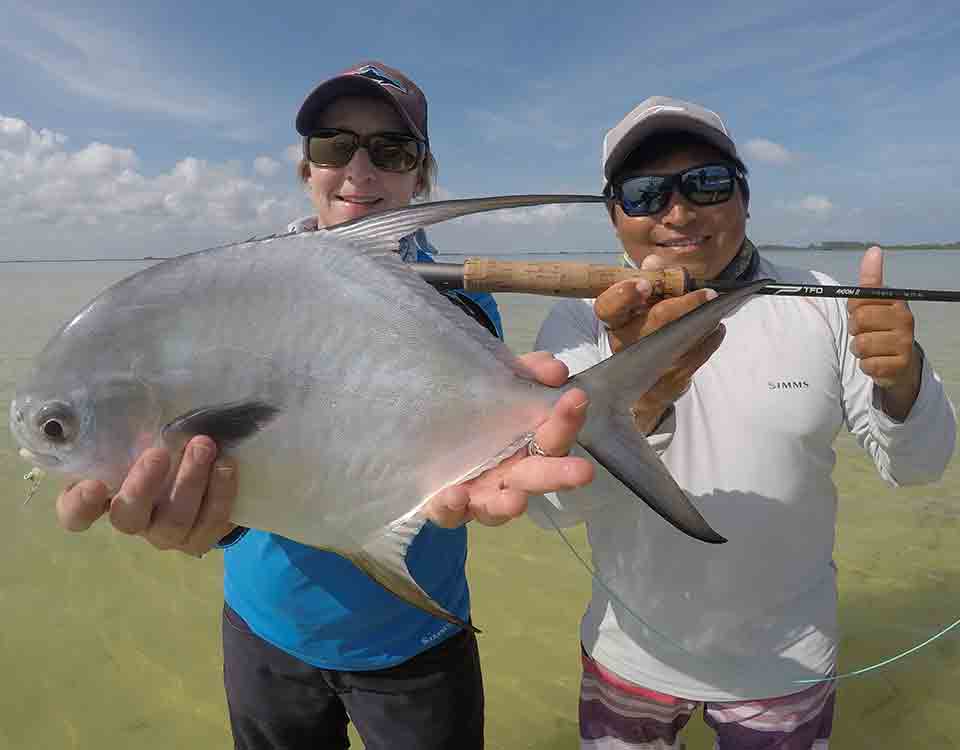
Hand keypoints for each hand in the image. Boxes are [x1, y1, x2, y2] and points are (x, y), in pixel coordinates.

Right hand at [55, 436, 237, 557]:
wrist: (208, 478)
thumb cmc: (165, 450)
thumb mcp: (145, 438)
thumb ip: (135, 429)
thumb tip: (140, 396)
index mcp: (107, 497)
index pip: (76, 513)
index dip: (81, 505)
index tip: (95, 485)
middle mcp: (134, 520)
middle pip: (128, 517)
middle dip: (143, 486)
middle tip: (158, 453)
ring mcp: (167, 534)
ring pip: (175, 520)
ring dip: (190, 481)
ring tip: (204, 446)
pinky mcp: (200, 539)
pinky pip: (210, 522)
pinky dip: (220, 492)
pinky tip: (226, 465)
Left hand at [424, 351, 593, 527]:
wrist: (425, 429)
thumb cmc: (474, 411)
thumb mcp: (498, 382)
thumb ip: (526, 372)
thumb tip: (554, 367)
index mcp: (529, 446)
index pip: (555, 436)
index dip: (567, 421)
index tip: (577, 398)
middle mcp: (510, 475)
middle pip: (538, 477)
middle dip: (560, 475)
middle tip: (583, 472)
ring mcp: (479, 494)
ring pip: (498, 506)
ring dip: (508, 504)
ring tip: (517, 501)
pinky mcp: (445, 507)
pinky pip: (450, 513)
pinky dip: (453, 507)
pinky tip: (455, 494)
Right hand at [594, 256, 724, 432]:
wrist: (645, 389)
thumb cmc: (644, 336)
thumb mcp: (641, 309)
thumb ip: (649, 281)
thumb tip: (653, 262)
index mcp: (616, 322)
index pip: (608, 306)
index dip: (623, 295)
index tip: (645, 284)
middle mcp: (626, 345)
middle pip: (656, 320)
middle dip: (686, 304)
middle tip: (709, 294)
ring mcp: (649, 368)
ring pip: (683, 339)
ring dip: (704, 321)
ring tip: (716, 308)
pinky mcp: (670, 383)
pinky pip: (697, 358)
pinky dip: (710, 341)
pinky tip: (717, 329)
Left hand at [848, 246, 921, 419]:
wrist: (900, 363)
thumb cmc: (880, 328)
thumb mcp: (874, 304)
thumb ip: (870, 280)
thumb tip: (874, 250)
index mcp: (896, 302)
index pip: (863, 298)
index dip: (854, 308)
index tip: (858, 311)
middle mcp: (905, 320)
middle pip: (859, 321)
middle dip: (854, 329)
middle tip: (863, 332)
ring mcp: (904, 343)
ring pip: (860, 344)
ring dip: (858, 349)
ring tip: (870, 348)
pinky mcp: (899, 366)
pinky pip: (867, 365)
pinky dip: (865, 365)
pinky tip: (876, 362)